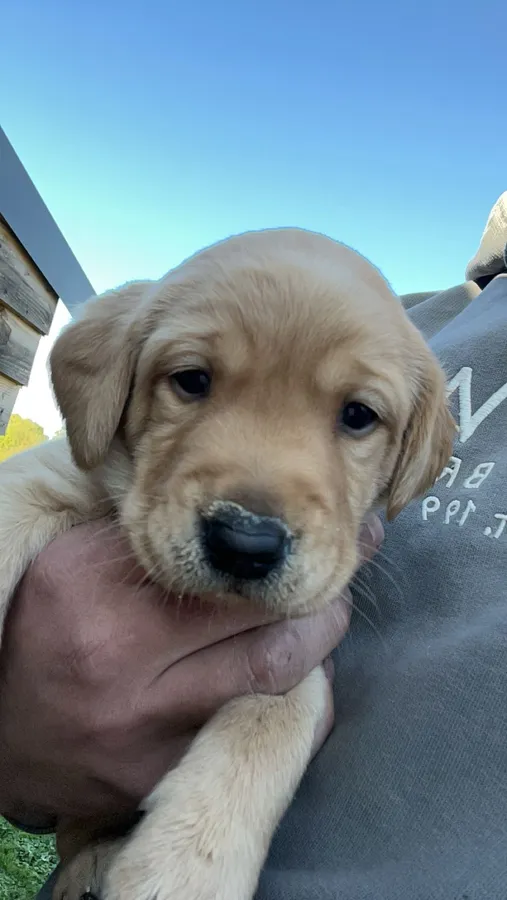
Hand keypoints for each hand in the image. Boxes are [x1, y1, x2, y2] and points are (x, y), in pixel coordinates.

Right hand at [0, 515, 382, 829]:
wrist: (1, 733)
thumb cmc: (44, 631)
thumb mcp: (72, 561)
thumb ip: (144, 536)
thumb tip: (233, 517)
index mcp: (92, 588)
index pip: (209, 553)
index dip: (273, 537)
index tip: (312, 517)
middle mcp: (120, 659)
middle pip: (256, 614)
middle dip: (314, 587)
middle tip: (346, 562)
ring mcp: (144, 727)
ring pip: (271, 676)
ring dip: (315, 640)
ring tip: (328, 613)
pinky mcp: (160, 776)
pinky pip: (254, 733)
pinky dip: (288, 698)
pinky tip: (300, 673)